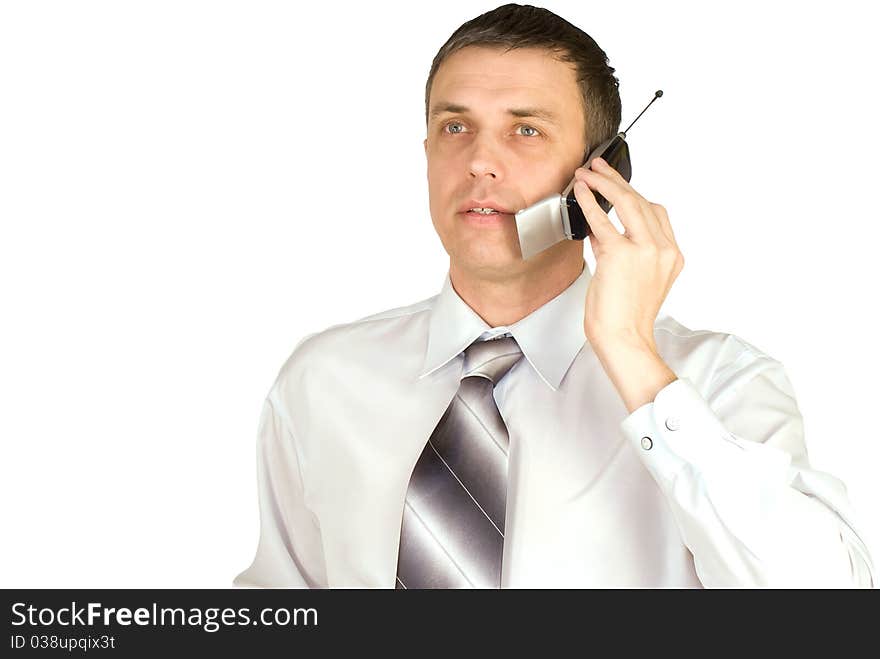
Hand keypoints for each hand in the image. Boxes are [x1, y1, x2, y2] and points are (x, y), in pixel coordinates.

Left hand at [573, 156, 683, 352]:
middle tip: (598, 168)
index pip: (657, 214)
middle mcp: (665, 250)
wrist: (623, 339)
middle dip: (617, 181)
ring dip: (604, 183)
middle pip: (642, 201)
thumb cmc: (625, 317)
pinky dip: (589, 201)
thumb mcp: (632, 277)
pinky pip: (603, 220)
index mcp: (673, 256)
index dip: (635, 195)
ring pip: (627, 203)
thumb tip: (600, 224)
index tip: (617, 185)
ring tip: (587, 173)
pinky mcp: (622, 254)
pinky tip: (579, 192)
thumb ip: (622, 248)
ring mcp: (646, 250)